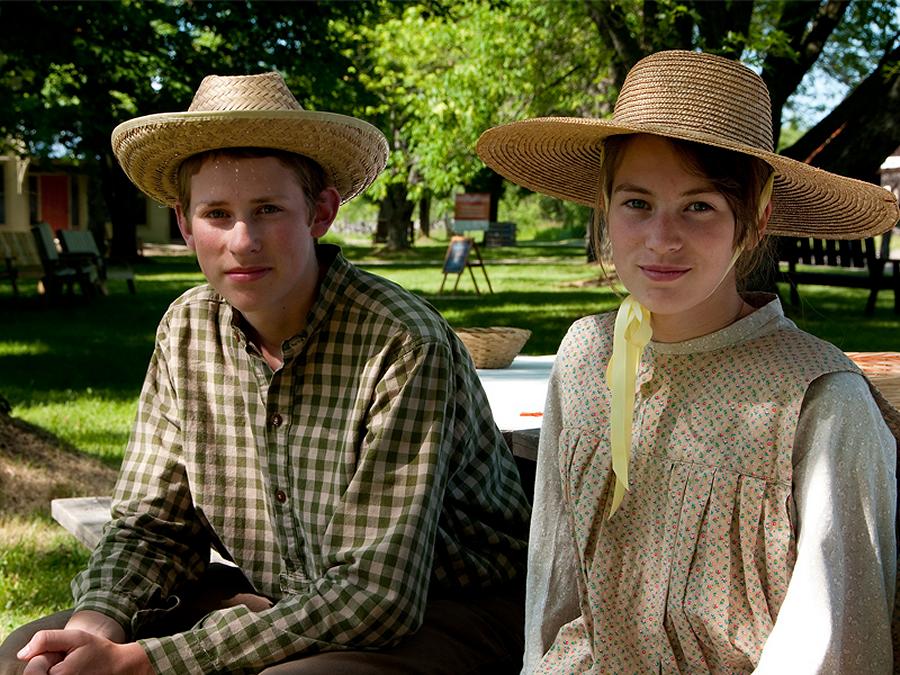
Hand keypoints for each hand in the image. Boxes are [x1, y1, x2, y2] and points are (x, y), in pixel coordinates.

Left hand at [17, 630, 151, 674]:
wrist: (118, 667)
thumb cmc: (97, 651)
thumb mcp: (75, 637)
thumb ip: (46, 640)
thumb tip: (22, 654)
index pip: (33, 668)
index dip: (47, 656)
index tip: (64, 655)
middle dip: (48, 666)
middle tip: (67, 661)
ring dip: (53, 671)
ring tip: (70, 669)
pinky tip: (73, 673)